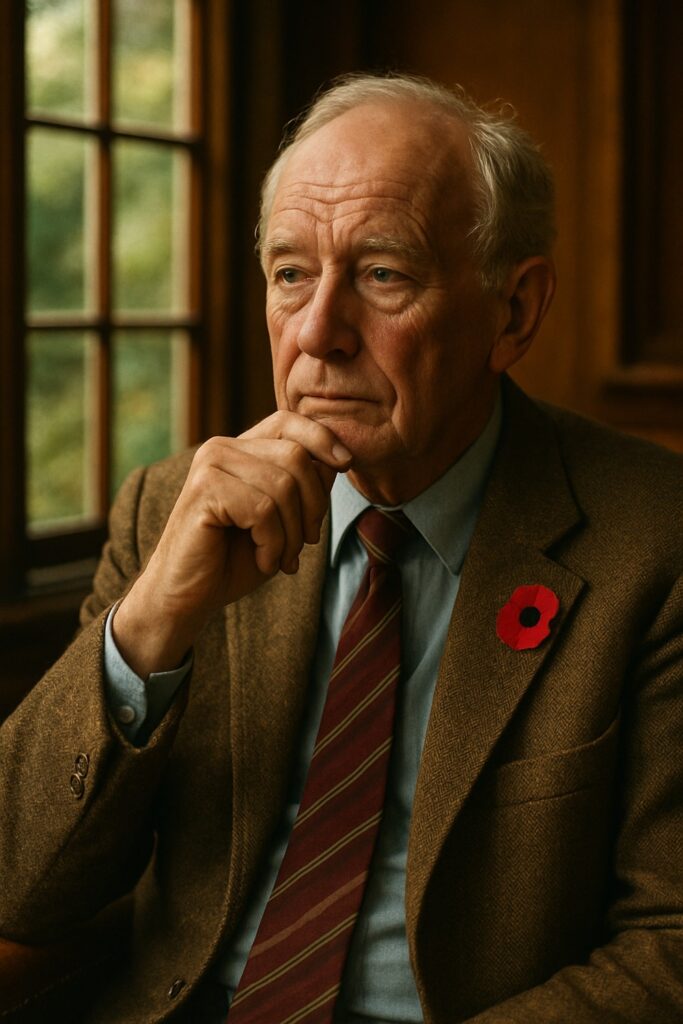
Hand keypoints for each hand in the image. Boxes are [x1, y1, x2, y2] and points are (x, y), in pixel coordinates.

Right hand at [112, 412, 351, 677]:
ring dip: (293, 533)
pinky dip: (273, 544)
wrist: (188, 596)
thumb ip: (304, 487)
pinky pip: (263, 510)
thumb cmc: (235, 558)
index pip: (288, 421)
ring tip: (281, 557)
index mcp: (240, 448)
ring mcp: (209, 466)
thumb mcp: (283, 519)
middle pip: (296, 457)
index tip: (346, 464)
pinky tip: (263, 560)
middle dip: (313, 507)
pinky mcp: (203, 492)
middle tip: (305, 544)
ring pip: (283, 486)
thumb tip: (336, 462)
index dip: (323, 438)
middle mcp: (221, 448)